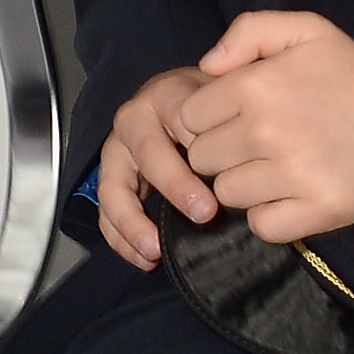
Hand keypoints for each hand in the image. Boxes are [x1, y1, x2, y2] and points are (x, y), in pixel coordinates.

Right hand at [97, 67, 220, 269]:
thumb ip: (236, 113)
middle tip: (205, 214)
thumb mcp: (228, 97)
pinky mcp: (110, 178)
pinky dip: (120, 238)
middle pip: (148, 154)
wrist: (190, 104)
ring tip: (156, 250)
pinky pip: (105, 211)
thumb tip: (248, 151)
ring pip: (113, 187)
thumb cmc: (213, 106)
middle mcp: (135, 118)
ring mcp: (117, 149)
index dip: (202, 151)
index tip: (225, 180)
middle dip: (175, 186)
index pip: (183, 119)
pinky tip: (144, 258)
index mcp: (168, 95)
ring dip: (133, 223)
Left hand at [174, 9, 353, 242]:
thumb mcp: (307, 29)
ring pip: (227, 194)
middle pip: (202, 159)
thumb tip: (206, 67)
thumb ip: (248, 31)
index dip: (209, 118)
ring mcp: (292, 174)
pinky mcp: (317, 210)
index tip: (238, 117)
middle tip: (262, 142)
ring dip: (246, 184)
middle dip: (225, 151)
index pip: (189, 117)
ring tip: (281, 166)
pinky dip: (272, 215)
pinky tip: (293, 194)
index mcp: (256, 85)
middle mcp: (267, 131)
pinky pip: (261, 226)